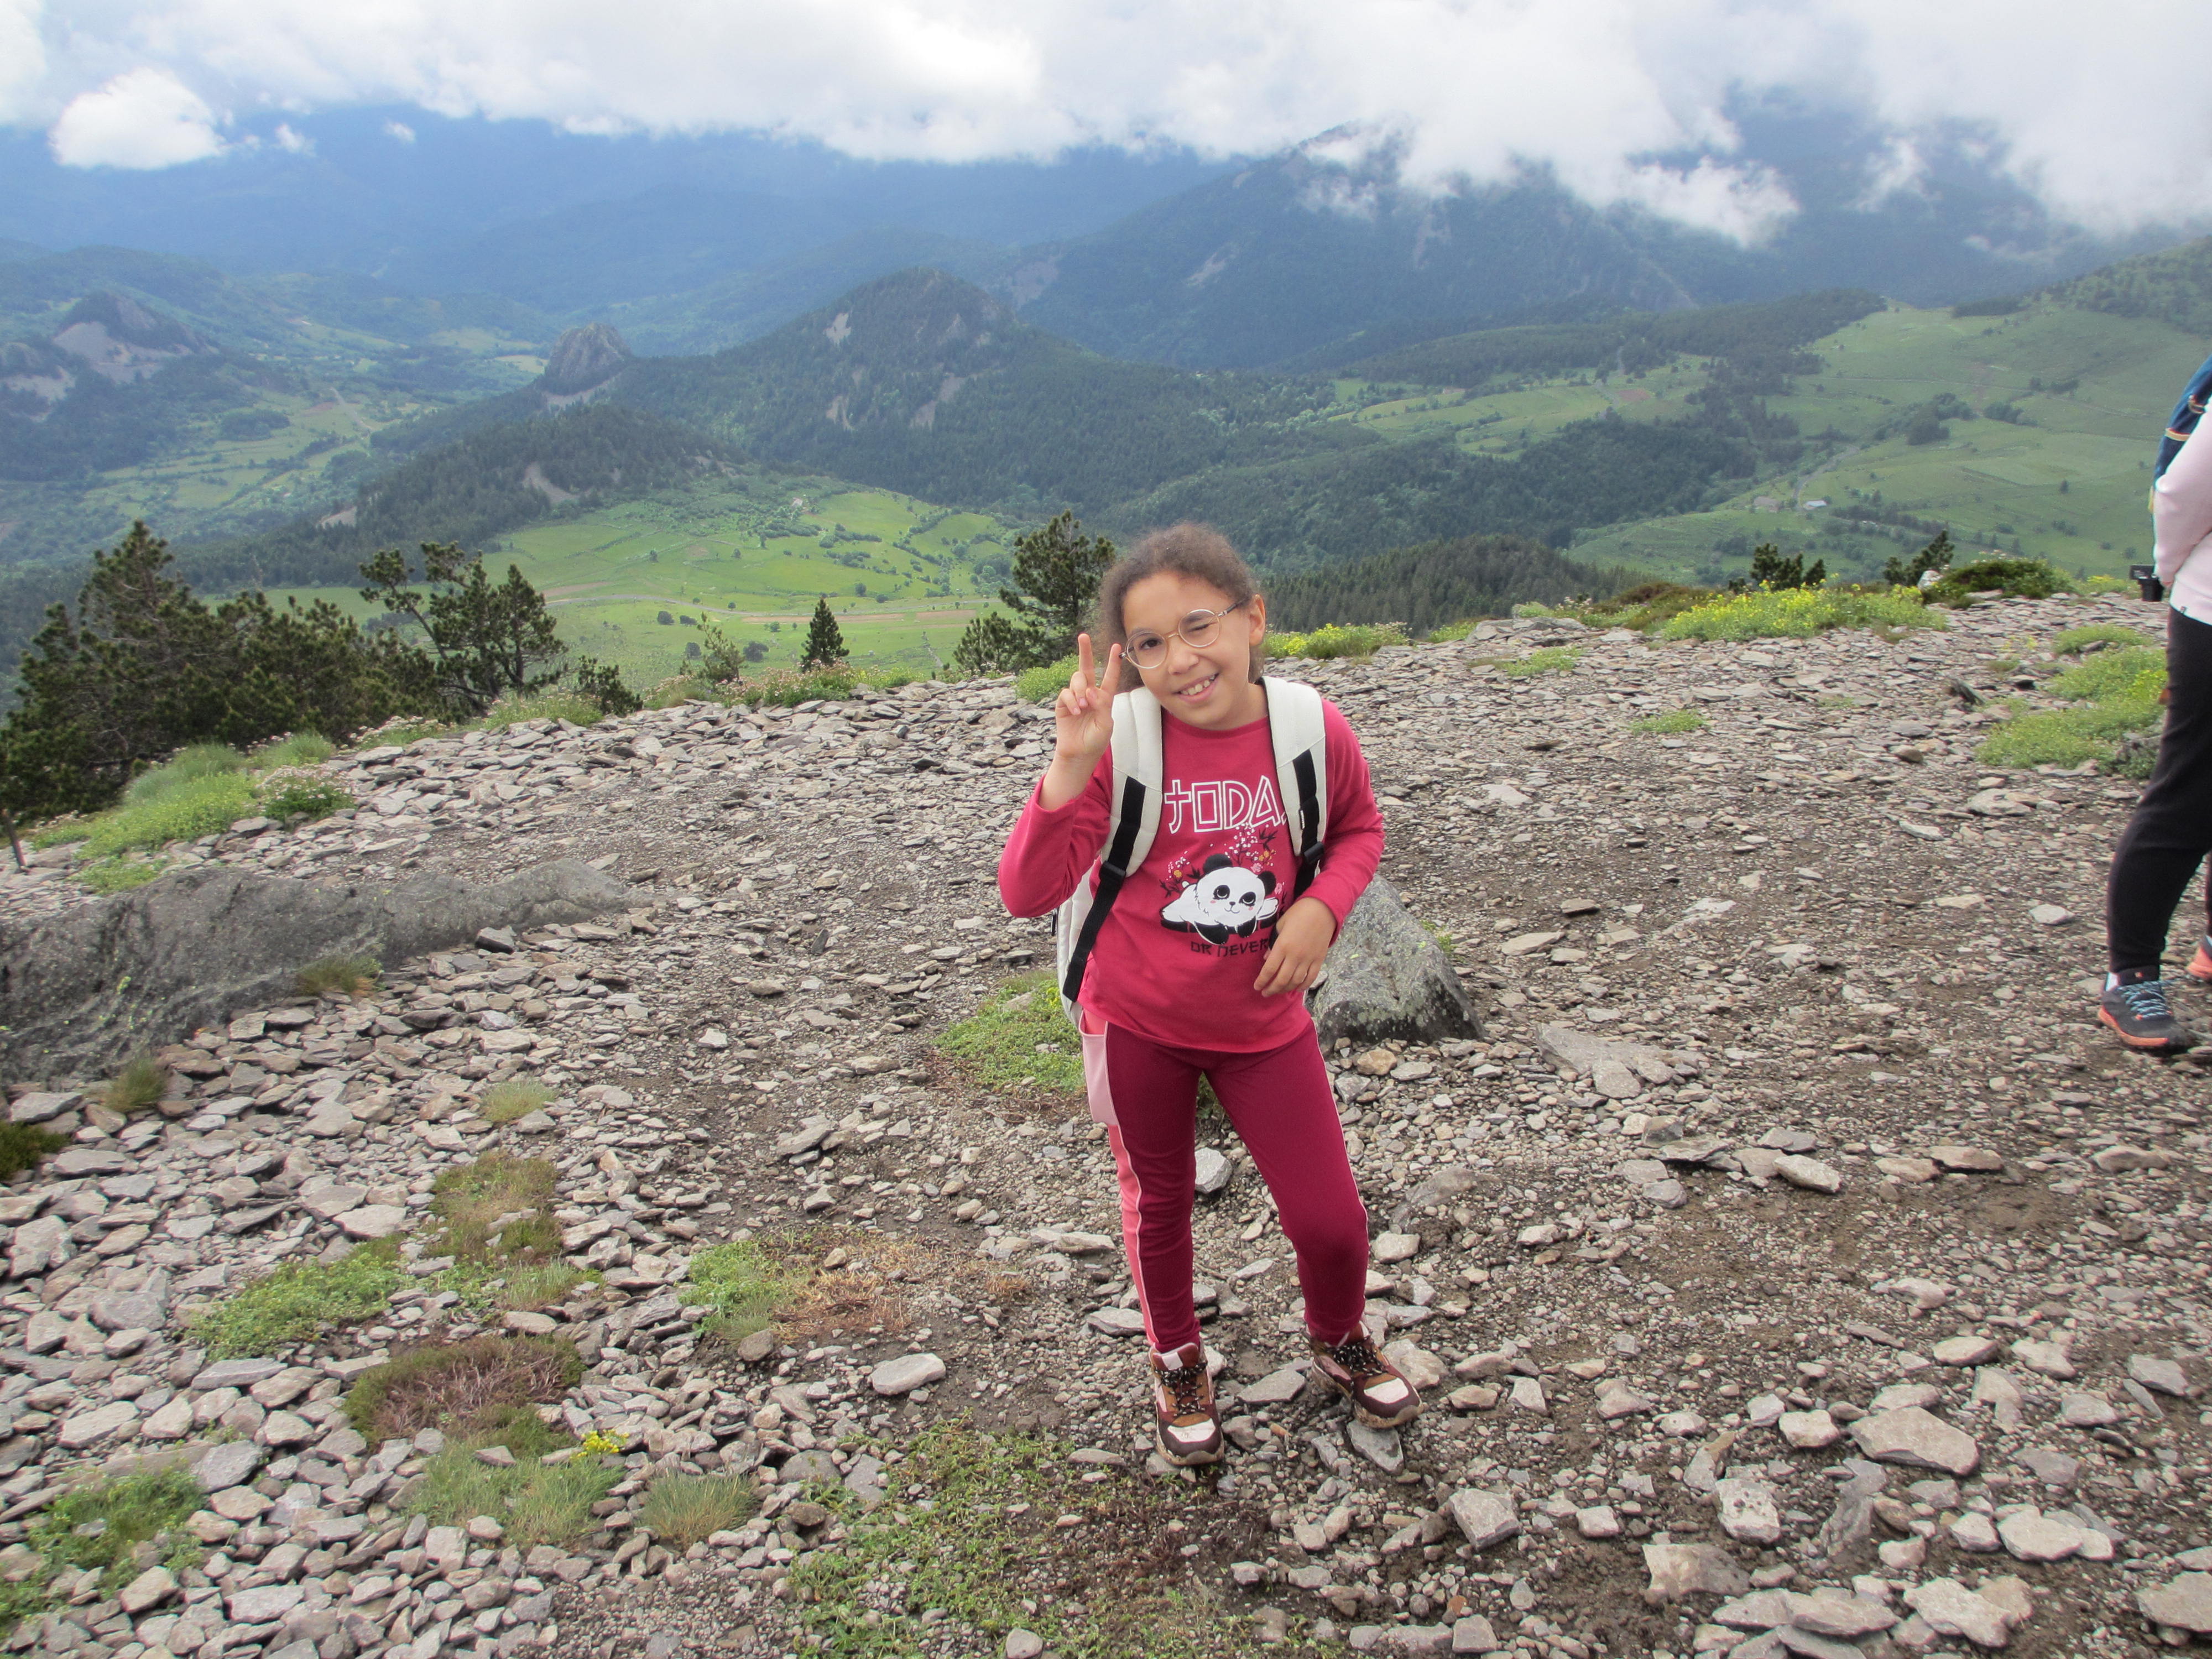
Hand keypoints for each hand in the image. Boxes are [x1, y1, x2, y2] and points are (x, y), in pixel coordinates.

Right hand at [1053, 632, 1121, 765]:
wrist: (1079, 753)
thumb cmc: (1095, 740)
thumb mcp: (1106, 723)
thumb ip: (1101, 705)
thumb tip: (1090, 690)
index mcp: (1104, 698)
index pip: (1109, 676)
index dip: (1112, 662)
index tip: (1116, 646)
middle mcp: (1089, 694)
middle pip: (1086, 668)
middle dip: (1085, 651)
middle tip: (1083, 636)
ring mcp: (1075, 697)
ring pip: (1076, 680)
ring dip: (1080, 689)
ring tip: (1083, 706)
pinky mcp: (1063, 704)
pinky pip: (1066, 693)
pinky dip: (1072, 700)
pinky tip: (1076, 712)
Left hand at [1253, 896, 1334, 995]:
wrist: (1322, 909)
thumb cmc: (1298, 914)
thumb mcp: (1280, 925)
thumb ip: (1272, 943)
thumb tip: (1266, 959)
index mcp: (1283, 946)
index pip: (1269, 969)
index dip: (1262, 981)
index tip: (1257, 987)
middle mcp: (1295, 955)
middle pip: (1281, 980)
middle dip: (1271, 989)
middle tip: (1265, 993)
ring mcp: (1308, 959)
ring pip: (1295, 982)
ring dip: (1285, 989)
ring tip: (1278, 991)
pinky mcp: (1319, 960)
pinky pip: (1310, 978)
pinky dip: (1303, 986)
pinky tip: (1296, 988)